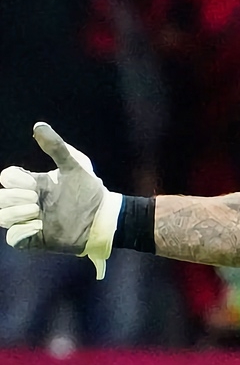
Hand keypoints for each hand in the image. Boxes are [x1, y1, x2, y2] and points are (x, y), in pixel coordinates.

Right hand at [0, 123, 121, 279]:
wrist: (103, 218)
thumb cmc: (90, 191)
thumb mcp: (75, 167)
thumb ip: (57, 147)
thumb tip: (39, 126)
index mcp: (35, 184)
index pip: (7, 178)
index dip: (14, 180)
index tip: (33, 184)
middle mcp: (30, 202)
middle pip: (1, 198)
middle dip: (14, 198)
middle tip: (35, 201)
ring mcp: (31, 220)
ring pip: (2, 217)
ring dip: (16, 214)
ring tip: (37, 213)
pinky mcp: (35, 238)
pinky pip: (13, 238)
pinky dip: (22, 232)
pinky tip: (39, 228)